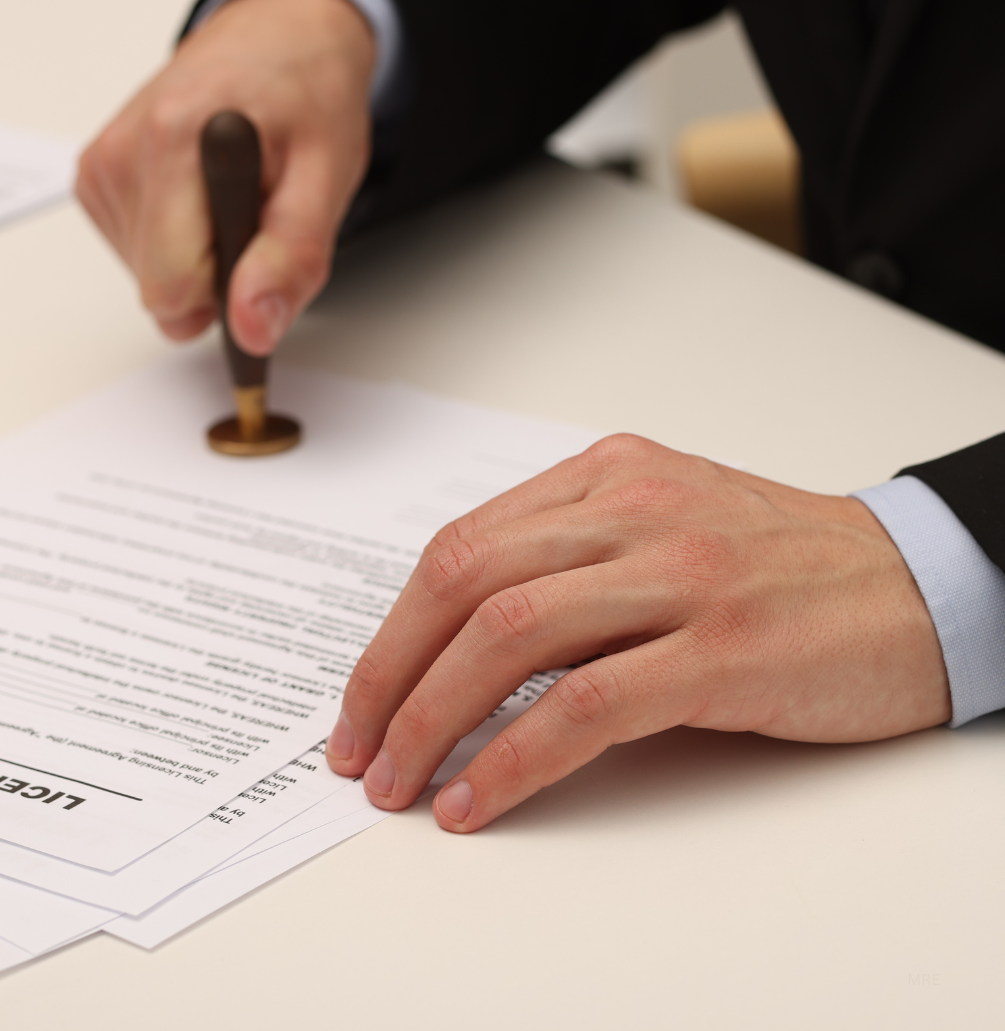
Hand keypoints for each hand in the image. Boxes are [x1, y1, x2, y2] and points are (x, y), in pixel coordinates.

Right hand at [76, 0, 374, 352]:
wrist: (277, 41)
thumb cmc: (306, 100)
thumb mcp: (328, 179)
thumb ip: (291, 259)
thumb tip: (251, 328)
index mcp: (176, 142)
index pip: (173, 288)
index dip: (227, 296)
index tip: (262, 265)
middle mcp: (124, 151)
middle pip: (160, 290)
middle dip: (217, 278)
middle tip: (257, 220)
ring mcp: (102, 166)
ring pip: (150, 279)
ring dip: (201, 258)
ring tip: (234, 199)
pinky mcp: (96, 179)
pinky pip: (138, 256)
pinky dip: (179, 244)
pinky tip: (204, 198)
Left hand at [325, 434, 949, 831]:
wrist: (915, 583)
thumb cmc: (780, 563)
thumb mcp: (662, 527)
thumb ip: (570, 561)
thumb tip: (460, 643)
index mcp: (608, 475)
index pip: (463, 547)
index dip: (394, 630)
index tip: (364, 699)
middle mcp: (634, 510)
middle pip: (466, 584)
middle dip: (390, 675)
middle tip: (359, 749)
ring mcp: (680, 574)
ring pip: (510, 636)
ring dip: (434, 719)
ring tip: (400, 783)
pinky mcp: (722, 649)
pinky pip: (587, 704)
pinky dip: (515, 758)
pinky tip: (478, 798)